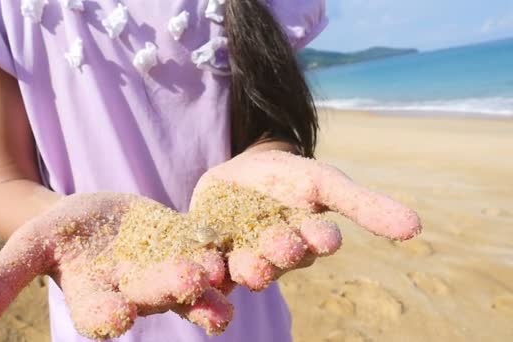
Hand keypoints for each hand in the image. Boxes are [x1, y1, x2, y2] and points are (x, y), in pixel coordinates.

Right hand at [0, 193, 232, 338]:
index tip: (115, 318)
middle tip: (188, 283)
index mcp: (96, 297)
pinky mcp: (187, 246)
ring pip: (188, 279)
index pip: (100, 313)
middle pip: (153, 294)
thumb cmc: (58, 234)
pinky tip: (230, 243)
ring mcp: (165, 270)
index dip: (106, 315)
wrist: (96, 219)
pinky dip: (217, 248)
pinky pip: (206, 248)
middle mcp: (135, 291)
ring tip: (217, 270)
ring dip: (204, 278)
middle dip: (168, 289)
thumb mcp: (27, 249)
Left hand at [191, 150, 421, 290]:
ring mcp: (243, 257)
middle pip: (281, 259)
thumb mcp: (322, 181)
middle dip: (281, 253)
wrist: (240, 172)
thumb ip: (362, 204)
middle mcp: (278, 256)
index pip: (318, 241)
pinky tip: (202, 264)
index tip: (325, 235)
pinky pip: (210, 265)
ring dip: (246, 267)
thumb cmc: (288, 176)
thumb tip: (416, 228)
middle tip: (281, 245)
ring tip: (241, 263)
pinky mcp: (212, 256)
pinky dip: (206, 267)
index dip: (321, 238)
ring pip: (246, 267)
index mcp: (307, 239)